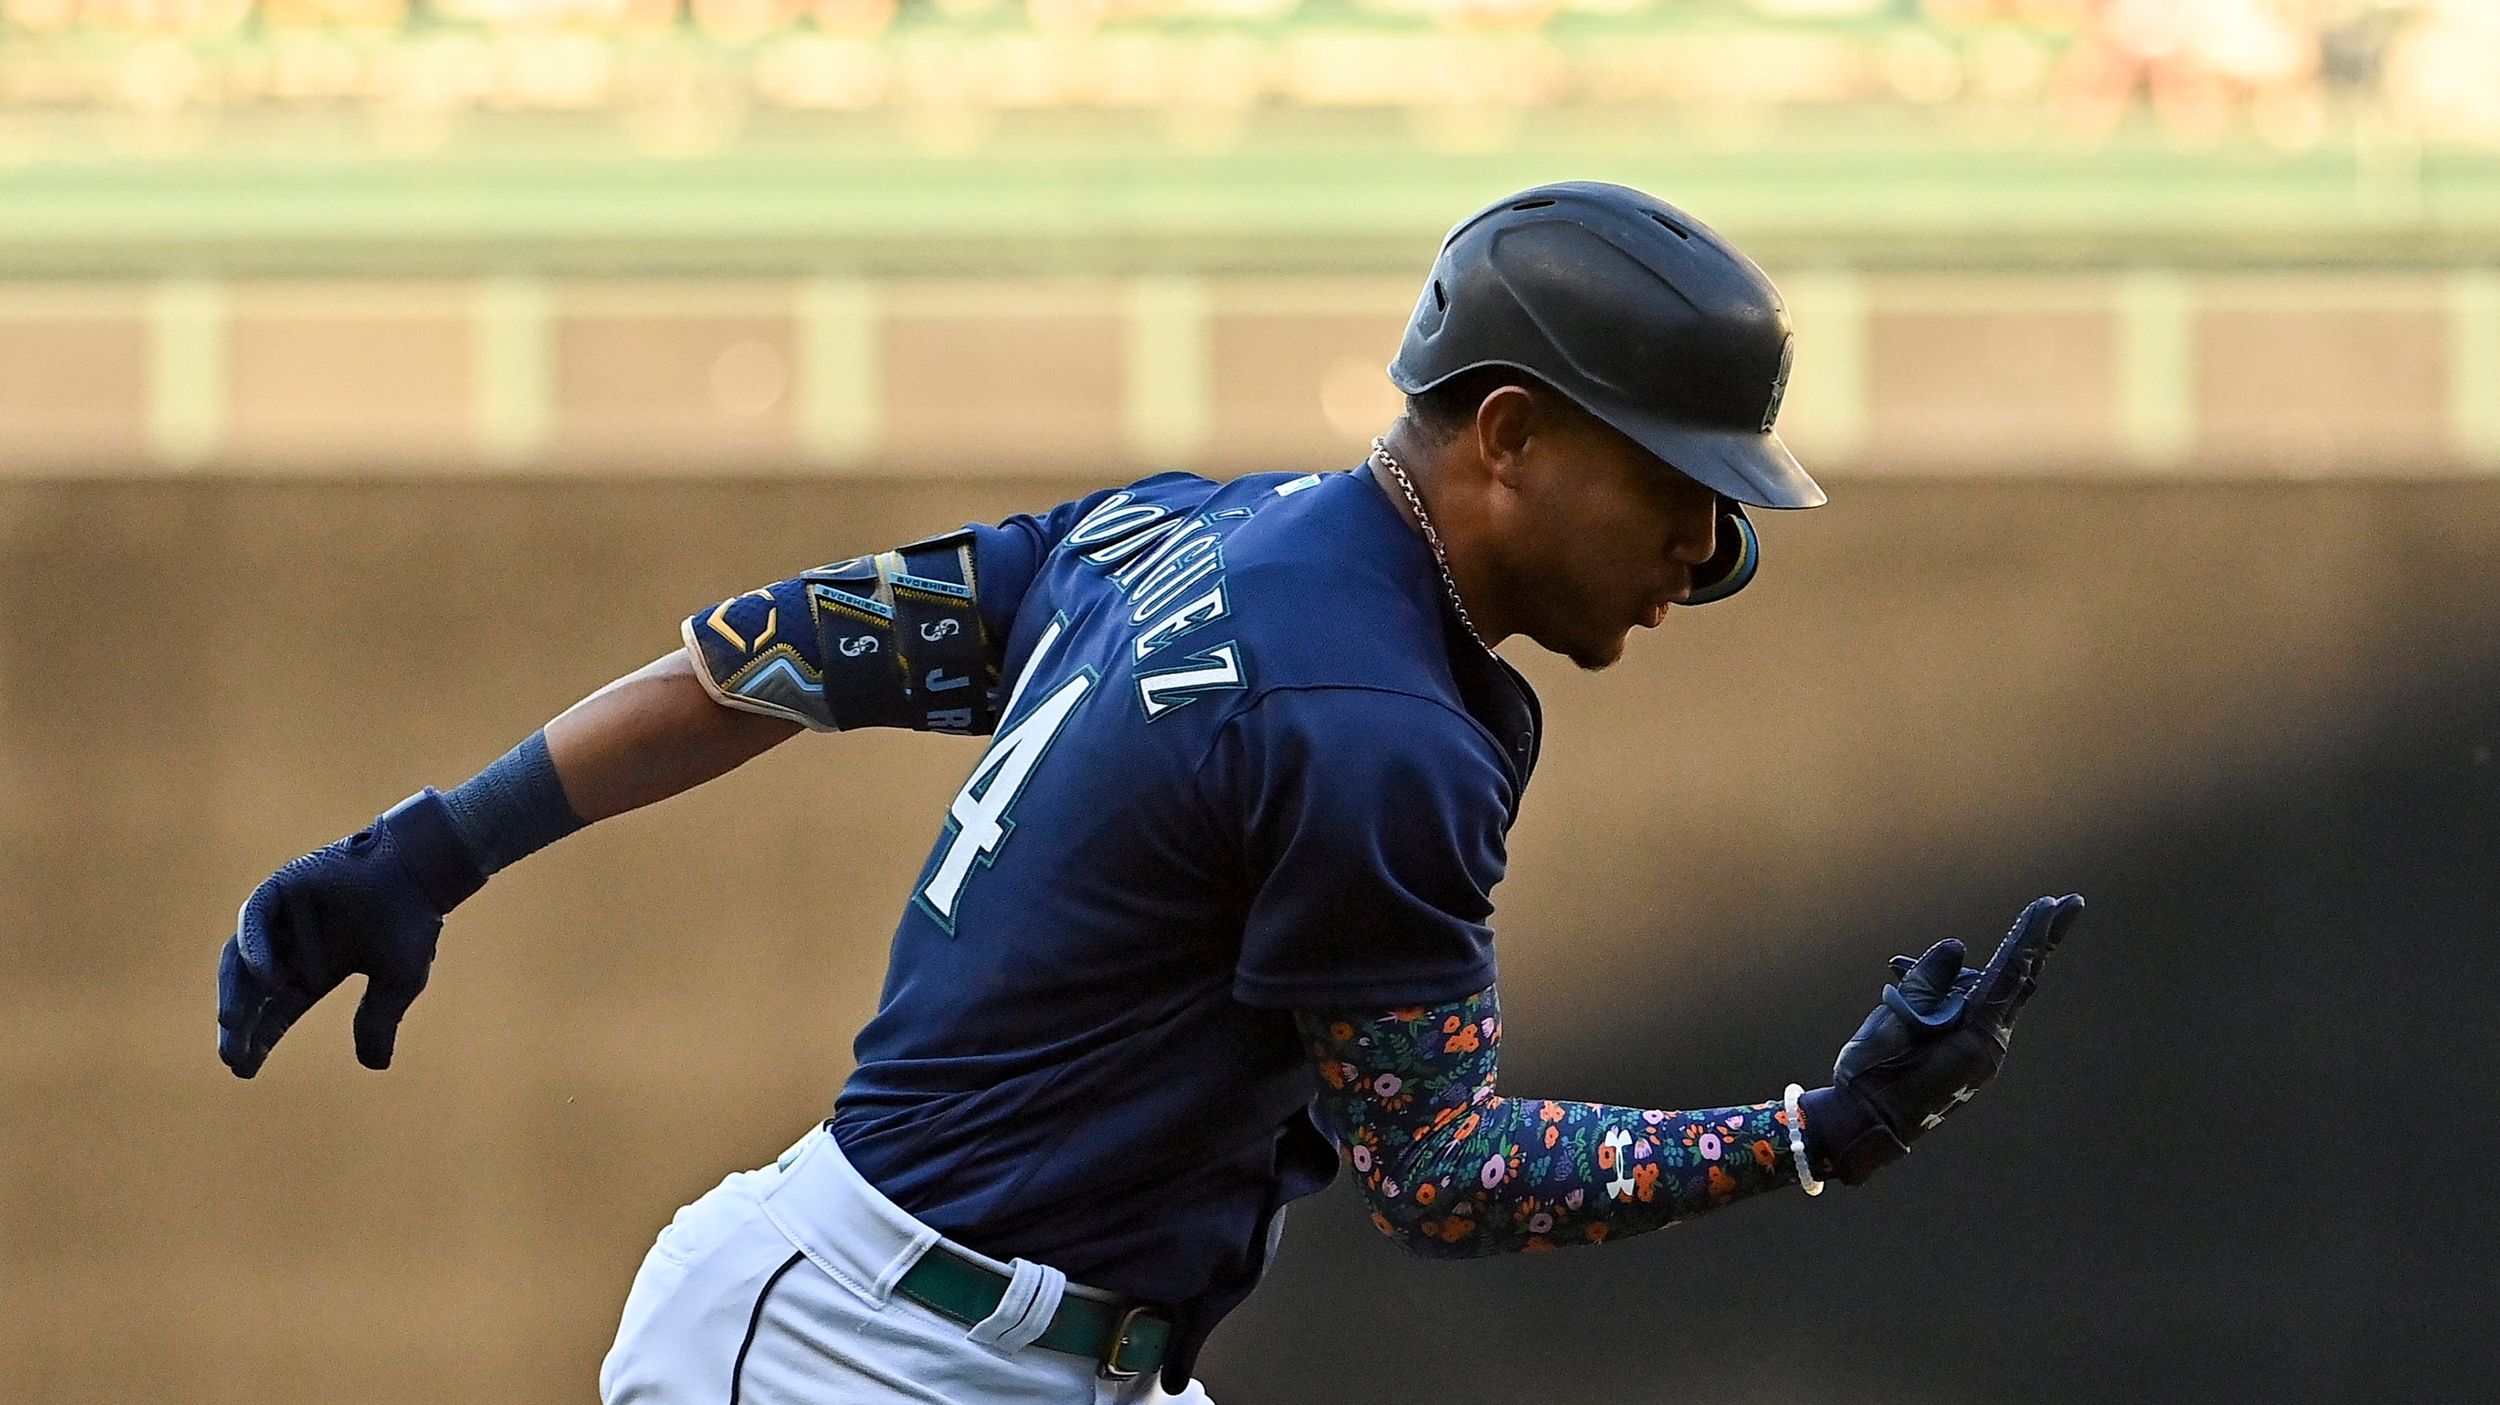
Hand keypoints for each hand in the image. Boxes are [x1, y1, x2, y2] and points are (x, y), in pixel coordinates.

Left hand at [216, 790, 486, 1077]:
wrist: (420, 870)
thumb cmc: (414, 921)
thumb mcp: (398, 982)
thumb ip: (379, 1020)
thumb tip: (374, 1065)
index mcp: (317, 968)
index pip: (278, 1009)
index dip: (260, 1037)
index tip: (243, 1070)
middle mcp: (294, 945)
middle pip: (253, 990)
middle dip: (241, 1024)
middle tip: (232, 1057)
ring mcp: (284, 916)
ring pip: (242, 959)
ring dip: (235, 992)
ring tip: (231, 1024)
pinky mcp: (281, 887)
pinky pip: (254, 919)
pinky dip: (253, 946)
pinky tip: (264, 976)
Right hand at [1799, 893, 2082, 1184]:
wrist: (1865, 1127)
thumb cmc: (1875, 1075)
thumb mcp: (1894, 1020)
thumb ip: (1927, 980)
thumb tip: (1957, 948)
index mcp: (1975, 1036)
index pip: (2011, 975)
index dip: (2030, 936)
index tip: (2050, 904)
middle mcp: (1990, 1045)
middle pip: (2020, 981)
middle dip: (2041, 940)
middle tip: (2070, 903)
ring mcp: (1982, 1054)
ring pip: (1981, 995)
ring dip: (1951, 976)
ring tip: (1898, 968)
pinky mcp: (1968, 1057)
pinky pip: (1968, 1013)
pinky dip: (1945, 994)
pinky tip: (1901, 982)